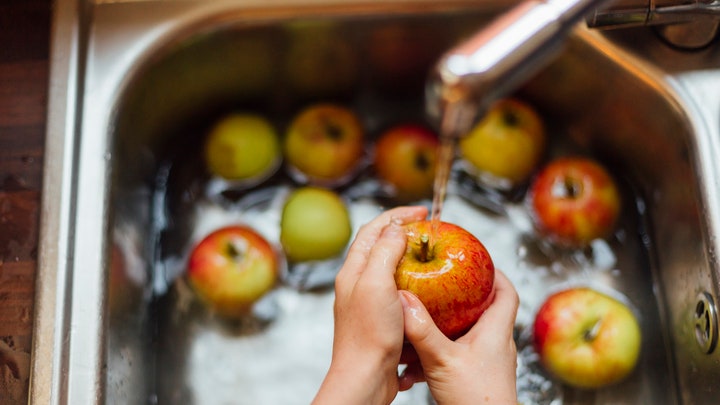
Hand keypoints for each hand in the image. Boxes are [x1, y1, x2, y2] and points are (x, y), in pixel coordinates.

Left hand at [313, 206, 427, 404]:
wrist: (364, 378)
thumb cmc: (368, 334)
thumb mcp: (376, 284)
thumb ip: (384, 252)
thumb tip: (395, 228)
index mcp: (354, 271)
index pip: (373, 230)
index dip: (396, 215)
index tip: (421, 212)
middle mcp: (358, 284)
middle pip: (380, 246)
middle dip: (403, 232)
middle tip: (428, 229)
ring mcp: (370, 303)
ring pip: (390, 270)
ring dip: (410, 258)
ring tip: (431, 255)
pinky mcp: (381, 321)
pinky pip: (399, 293)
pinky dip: (414, 284)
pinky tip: (429, 290)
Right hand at [399, 269, 518, 403]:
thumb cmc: (477, 400)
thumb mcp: (443, 360)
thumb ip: (422, 330)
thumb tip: (404, 300)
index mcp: (496, 332)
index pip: (507, 292)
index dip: (494, 273)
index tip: (477, 261)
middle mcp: (495, 344)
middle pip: (483, 309)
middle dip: (461, 297)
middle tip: (440, 286)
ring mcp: (486, 362)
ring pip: (465, 334)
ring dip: (444, 328)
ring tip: (421, 321)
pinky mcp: (474, 378)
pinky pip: (455, 356)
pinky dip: (436, 354)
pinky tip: (413, 365)